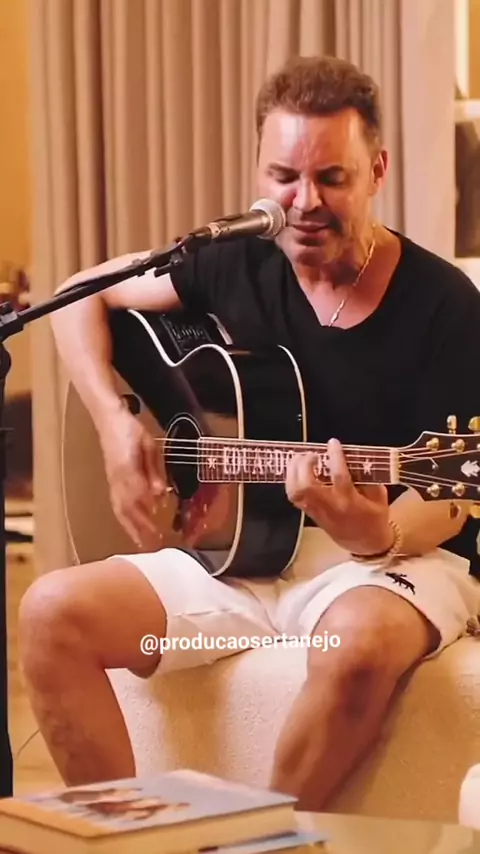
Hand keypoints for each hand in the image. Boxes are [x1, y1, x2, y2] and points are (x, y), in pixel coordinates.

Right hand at [98, 410, 165, 546]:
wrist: (109, 418)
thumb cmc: (131, 429)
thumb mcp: (149, 446)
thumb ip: (154, 470)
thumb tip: (159, 493)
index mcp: (127, 471)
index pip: (138, 501)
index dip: (148, 519)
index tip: (159, 532)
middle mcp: (118, 480)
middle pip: (128, 511)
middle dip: (141, 530)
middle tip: (154, 546)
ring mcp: (112, 482)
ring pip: (120, 510)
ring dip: (132, 529)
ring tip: (143, 544)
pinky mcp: (111, 482)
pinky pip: (116, 505)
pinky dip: (124, 519)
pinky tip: (131, 527)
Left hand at [285, 439, 392, 554]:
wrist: (366, 544)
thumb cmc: (375, 518)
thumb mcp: (379, 496)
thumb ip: (368, 477)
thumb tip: (355, 457)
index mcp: (349, 501)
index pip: (339, 476)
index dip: (334, 457)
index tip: (333, 443)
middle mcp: (330, 506)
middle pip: (306, 485)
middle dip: (305, 465)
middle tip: (312, 454)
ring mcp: (317, 511)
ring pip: (295, 492)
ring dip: (294, 472)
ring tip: (300, 459)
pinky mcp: (310, 514)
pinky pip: (294, 496)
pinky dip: (292, 480)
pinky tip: (297, 470)